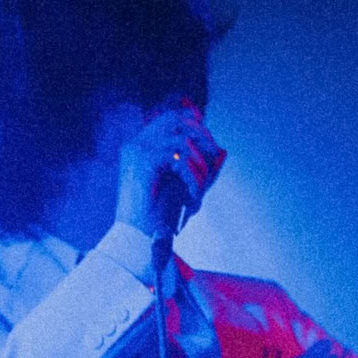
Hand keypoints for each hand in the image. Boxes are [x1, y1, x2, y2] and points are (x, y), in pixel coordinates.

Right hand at [115, 102, 224, 239]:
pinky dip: (193, 179)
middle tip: (213, 162)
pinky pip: (179, 159)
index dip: (195, 125)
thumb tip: (221, 150)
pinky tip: (192, 198)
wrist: (136, 239)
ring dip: (200, 167)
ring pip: (183, 141)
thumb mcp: (180, 185)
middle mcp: (136, 144)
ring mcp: (137, 150)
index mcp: (140, 146)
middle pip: (177, 119)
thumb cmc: (157, 217)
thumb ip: (197, 167)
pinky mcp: (143, 161)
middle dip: (202, 138)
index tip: (211, 148)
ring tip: (198, 192)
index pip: (172, 118)